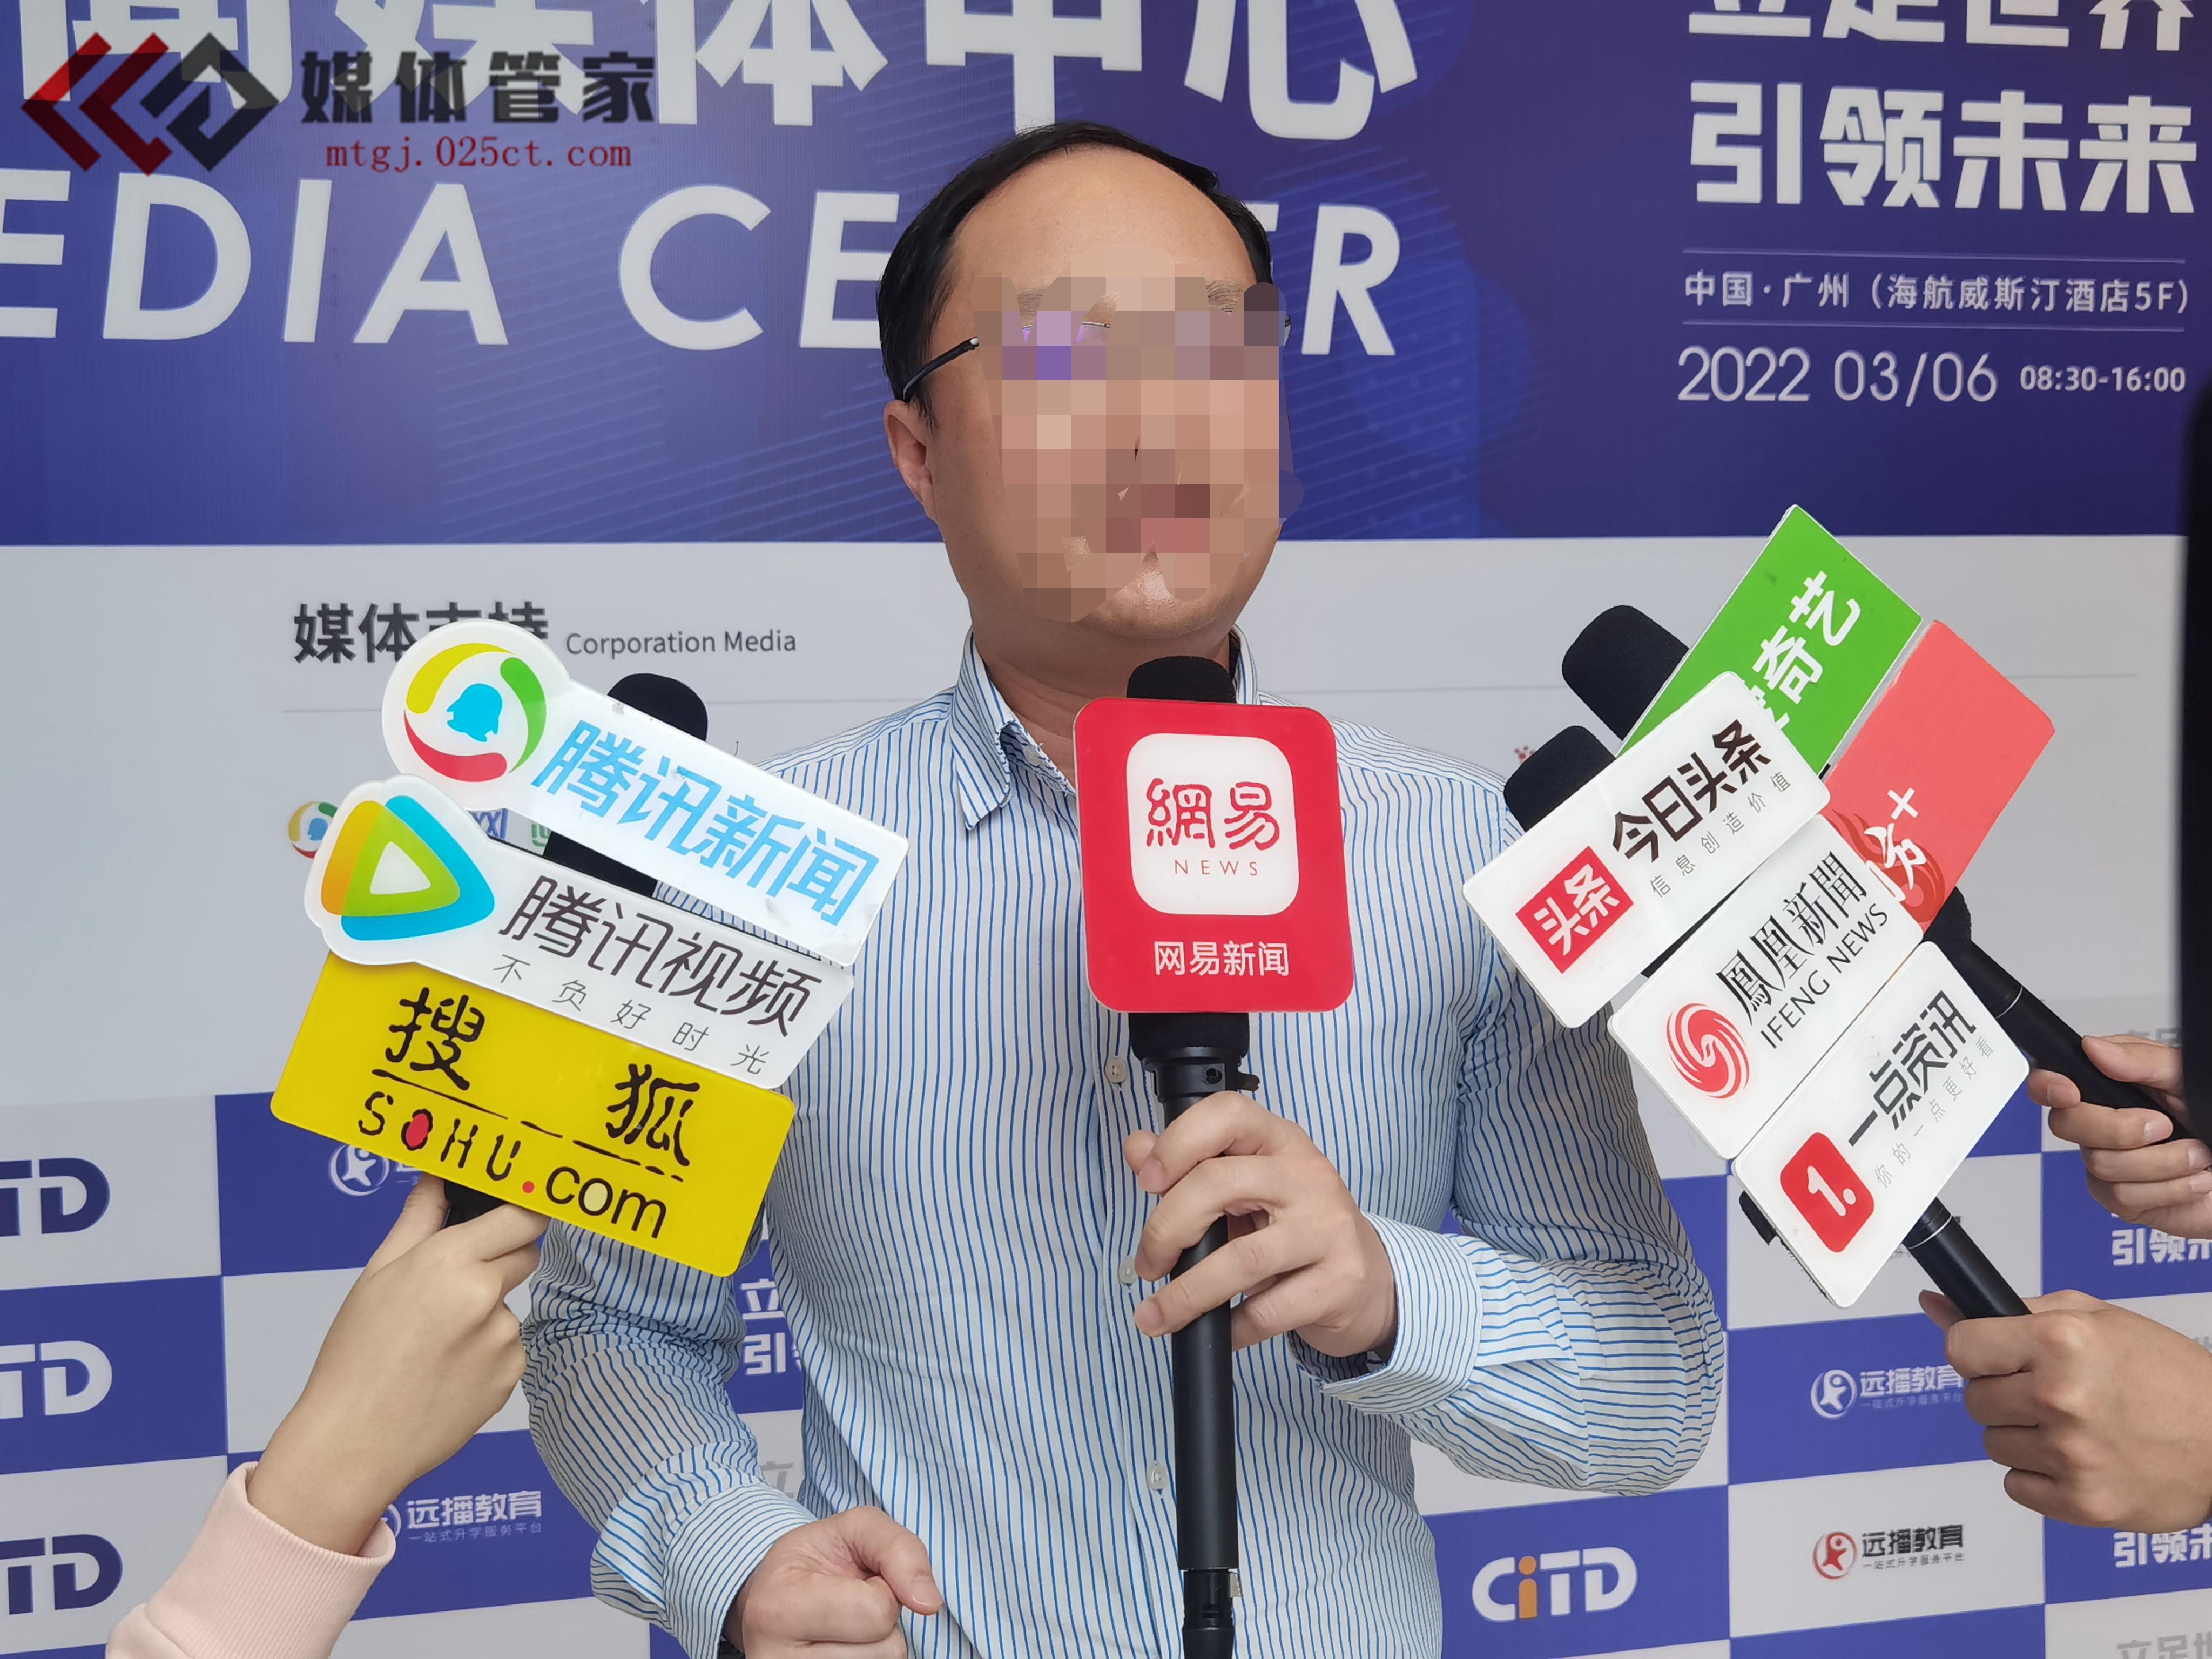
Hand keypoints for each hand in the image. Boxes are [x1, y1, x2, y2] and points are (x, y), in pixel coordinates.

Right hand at [247, 1177, 545, 1554]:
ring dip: (485, 1315)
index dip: (524, 1209)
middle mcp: (485, 1295)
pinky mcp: (512, 1376)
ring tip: (433, 1346)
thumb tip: (440, 1176)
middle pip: (525, 1253)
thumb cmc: (355, 1358)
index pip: (522, 1215)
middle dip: (501, 1258)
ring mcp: (503, 1338)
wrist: (354, 1443)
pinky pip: (508, 1348)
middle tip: (455, 1283)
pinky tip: (445, 1373)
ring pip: (509, 1306)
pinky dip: (485, 1355)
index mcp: (449, 1261)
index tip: (520, 1208)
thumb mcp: (377, 1275)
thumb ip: (419, 1218)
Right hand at [726, 1507, 940, 1657]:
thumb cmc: (816, 1559)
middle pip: (886, 1650)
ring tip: (845, 1627)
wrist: (773, 1597)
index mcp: (778, 1608)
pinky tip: (845, 1646)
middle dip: (881, 1620)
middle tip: (847, 1606)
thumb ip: (899, 1549)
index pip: (877, 1613)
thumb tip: (930, 1603)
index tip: (849, 1582)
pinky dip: (870, 1657)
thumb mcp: (854, 1529)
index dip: (880, 1589)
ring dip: (878, 1644)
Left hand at [1123, 1092, 1396, 1358]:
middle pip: (1220, 1184)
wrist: (1368, 1280)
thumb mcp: (1245, 1189)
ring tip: (1155, 1316)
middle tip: (1147, 1264)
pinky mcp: (1341, 1282)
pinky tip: (1215, 1332)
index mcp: (1280, 1141)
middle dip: (1166, 1229)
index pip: (1227, 1114)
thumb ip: (1189, 1167)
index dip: (1178, 1143)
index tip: (1147, 1183)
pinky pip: (1268, 1310)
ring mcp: (1329, 1229)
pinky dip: (1230, 1327)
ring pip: (1243, 1258)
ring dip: (1186, 1294)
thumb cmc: (1293, 1227)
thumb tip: (1137, 1148)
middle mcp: (1308, 1175)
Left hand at [1926, 1287, 2211, 1530]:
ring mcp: (2070, 1454)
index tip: (1996, 1356)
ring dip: (2022, 1434)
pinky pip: (2015, 1485)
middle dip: (2003, 1393)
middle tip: (2051, 1392)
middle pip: (1973, 1397)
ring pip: (1992, 1442)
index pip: (1960, 1347)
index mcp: (2060, 1342)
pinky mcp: (2080, 1502)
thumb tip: (1935, 1305)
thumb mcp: (2094, 1319)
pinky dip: (2039, 1475)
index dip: (1976, 1351)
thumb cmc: (2167, 1375)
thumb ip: (2010, 1311)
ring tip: (2074, 1425)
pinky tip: (2078, 1458)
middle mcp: (2060, 1397)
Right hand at [2038, 1036, 2203, 1235]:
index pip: (2051, 1082)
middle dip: (2118, 1128)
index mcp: (2108, 1088)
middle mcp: (2100, 1125)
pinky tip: (2193, 1179)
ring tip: (2197, 1155)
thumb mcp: (2186, 1077)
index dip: (2047, 1085)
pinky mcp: (2122, 1199)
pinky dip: (2171, 1188)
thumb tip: (2094, 1047)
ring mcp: (2108, 1162)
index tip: (2068, 1091)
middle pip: (2065, 1125)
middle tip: (2162, 1125)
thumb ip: (2143, 1059)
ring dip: (2163, 1162)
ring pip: (2101, 1164)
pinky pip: (2123, 1196)